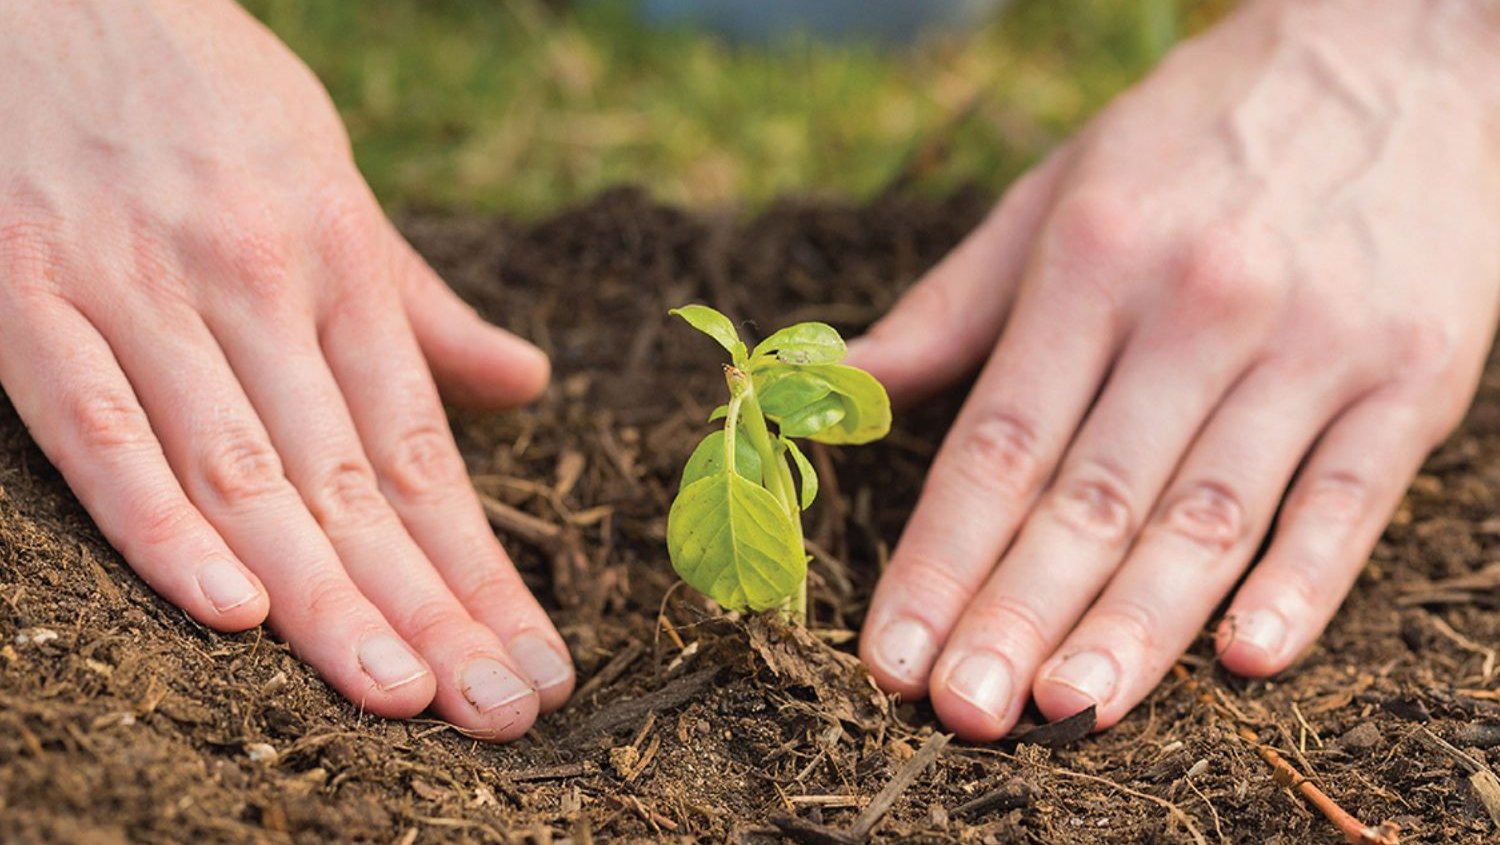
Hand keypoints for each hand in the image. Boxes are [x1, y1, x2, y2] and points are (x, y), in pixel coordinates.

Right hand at [0, 0, 572, 738]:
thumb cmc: (201, 97)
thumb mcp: (332, 179)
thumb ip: (418, 303)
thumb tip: (525, 386)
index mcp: (338, 264)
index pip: (423, 451)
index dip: (482, 569)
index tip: (536, 661)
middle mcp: (256, 285)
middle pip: (354, 482)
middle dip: (430, 610)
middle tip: (500, 714)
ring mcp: (139, 292)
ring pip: (247, 472)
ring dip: (326, 596)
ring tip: (402, 697)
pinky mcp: (23, 296)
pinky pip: (99, 428)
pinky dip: (159, 519)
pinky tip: (231, 609)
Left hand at [853, 0, 1499, 739]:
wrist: (1394, 48)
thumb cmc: (1197, 136)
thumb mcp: (1055, 192)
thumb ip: (951, 305)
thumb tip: (841, 386)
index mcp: (1094, 259)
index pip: (998, 443)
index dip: (939, 560)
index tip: (892, 655)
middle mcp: (1197, 305)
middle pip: (1093, 496)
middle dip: (1018, 615)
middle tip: (961, 714)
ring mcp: (1312, 343)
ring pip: (1209, 515)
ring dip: (1137, 627)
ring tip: (1068, 710)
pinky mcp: (1411, 373)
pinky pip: (1350, 497)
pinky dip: (1304, 582)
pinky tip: (1248, 659)